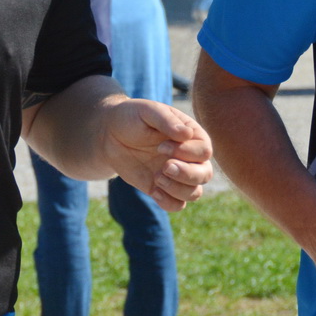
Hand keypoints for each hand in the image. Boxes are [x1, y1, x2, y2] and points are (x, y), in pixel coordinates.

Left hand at [99, 97, 213, 211]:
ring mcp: (177, 175)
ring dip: (177, 189)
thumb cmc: (133, 117)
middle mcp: (189, 157)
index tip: (160, 146)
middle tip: (164, 167)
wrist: (110, 134)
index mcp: (191, 135)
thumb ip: (167, 121)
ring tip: (156, 178)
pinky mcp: (163, 188)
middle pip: (205, 174)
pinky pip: (177, 205)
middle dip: (187, 174)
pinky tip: (153, 191)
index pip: (204, 150)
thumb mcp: (147, 111)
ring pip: (195, 193)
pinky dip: (169, 203)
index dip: (185, 152)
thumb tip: (187, 135)